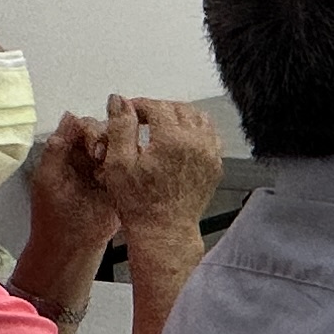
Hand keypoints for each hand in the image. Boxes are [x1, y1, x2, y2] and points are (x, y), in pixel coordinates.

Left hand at [23, 112, 120, 252]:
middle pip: (106, 131)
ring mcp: (108, 169)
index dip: (89, 129)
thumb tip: (68, 115)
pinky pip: (132, 166)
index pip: (83, 125)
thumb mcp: (47, 178)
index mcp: (68, 151)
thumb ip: (56, 148)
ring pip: (121, 146)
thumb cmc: (53, 215)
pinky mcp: (123, 183)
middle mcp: (89, 156)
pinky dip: (130, 167)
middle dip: (105, 139)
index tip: (90, 145)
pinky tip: (121, 178)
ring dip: (118, 152)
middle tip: (100, 156)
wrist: (71, 245)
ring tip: (108, 171)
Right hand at [88, 96, 222, 238]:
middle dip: (158, 109)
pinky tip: (179, 140)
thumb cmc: (139, 204)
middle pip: (179, 108)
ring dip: (178, 116)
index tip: (128, 111)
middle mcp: (196, 143)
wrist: (164, 231)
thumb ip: (120, 127)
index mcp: (173, 140)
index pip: (157, 106)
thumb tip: (119, 101)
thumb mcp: (119, 163)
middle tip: (141, 118)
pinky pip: (209, 136)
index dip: (139, 105)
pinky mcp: (215, 165)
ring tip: (159, 127)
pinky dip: (195, 131)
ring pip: (198, 118)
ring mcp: (209, 154)